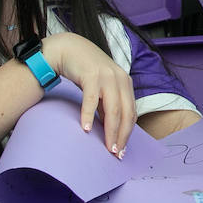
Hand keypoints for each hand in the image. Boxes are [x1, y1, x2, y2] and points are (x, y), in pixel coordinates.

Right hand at [40, 32, 137, 157]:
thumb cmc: (87, 72)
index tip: (122, 150)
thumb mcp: (102, 89)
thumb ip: (108, 106)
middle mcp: (120, 80)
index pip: (131, 113)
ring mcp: (107, 77)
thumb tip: (110, 129)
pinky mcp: (91, 75)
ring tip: (107, 146)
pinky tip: (86, 128)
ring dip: (110, 130)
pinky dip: (89, 115)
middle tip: (116, 153)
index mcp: (126, 84)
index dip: (127, 133)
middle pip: (125, 113)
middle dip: (122, 135)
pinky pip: (91, 99)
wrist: (71, 49)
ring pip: (113, 109)